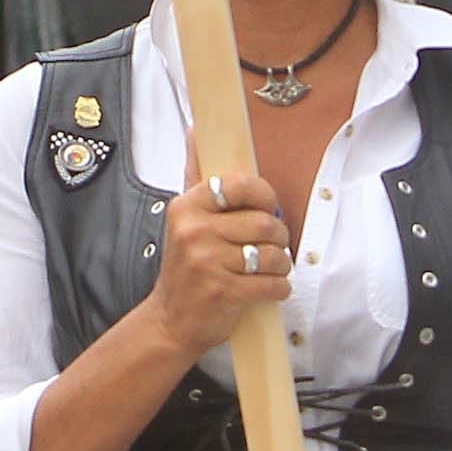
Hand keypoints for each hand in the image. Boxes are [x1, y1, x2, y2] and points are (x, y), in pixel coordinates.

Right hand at [136, 171, 292, 356]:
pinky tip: (268, 288)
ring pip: (273, 253)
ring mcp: (209, 262)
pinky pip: (272, 283)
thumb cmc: (183, 268)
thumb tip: (195, 129)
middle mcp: (194, 231)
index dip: (263, 194)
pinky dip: (279, 288)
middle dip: (278, 236)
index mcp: (187, 207)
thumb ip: (194, 173)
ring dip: (281, 264)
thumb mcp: (183, 218)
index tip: (265, 206)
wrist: (170, 321)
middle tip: (272, 245)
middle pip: (264, 221)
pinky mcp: (225, 292)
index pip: (238, 184)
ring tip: (270, 268)